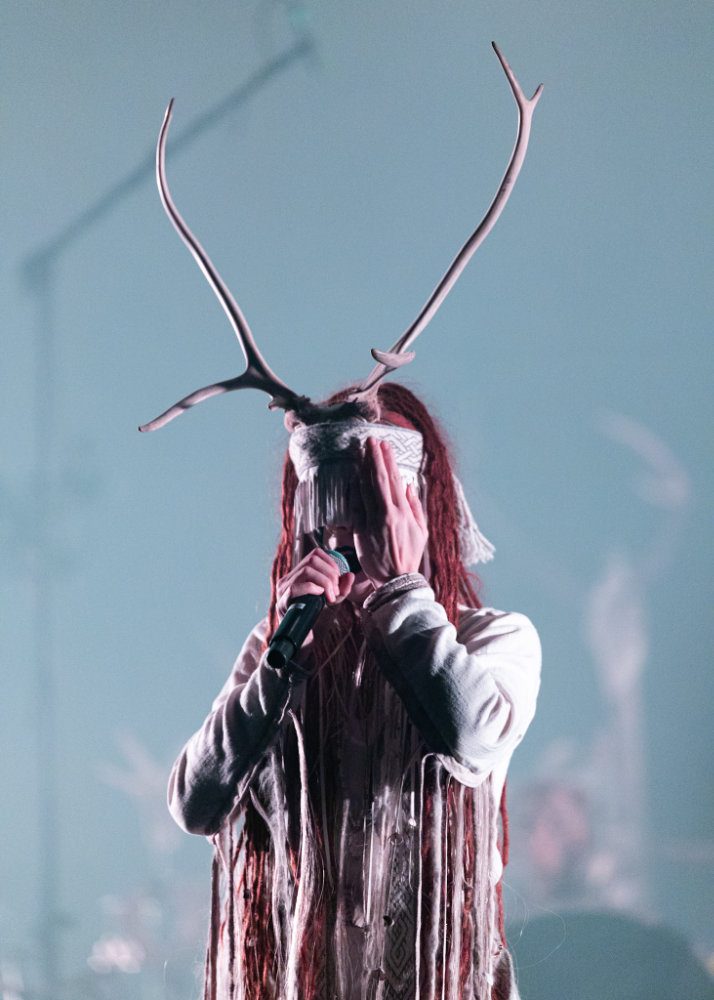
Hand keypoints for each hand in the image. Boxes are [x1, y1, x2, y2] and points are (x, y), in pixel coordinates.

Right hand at [275, 548, 354, 623]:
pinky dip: (312, 588)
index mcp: (298, 574)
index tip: (339, 579)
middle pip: (312, 560)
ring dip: (324, 582)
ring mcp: (283, 589)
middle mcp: (289, 578)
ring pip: (306, 571)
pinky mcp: (282, 601)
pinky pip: (295, 587)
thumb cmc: (315, 617)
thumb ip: (342, 588)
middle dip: (330, 574)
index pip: (315, 554)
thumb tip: (350, 574)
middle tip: (336, 591)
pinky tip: (320, 596)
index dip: (330, 563)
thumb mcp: (332, 599)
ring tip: (330, 596)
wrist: (303, 638)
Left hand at [350, 437, 427, 589]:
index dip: (388, 461)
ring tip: (361, 451)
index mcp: (404, 512)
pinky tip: (353, 476)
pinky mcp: (362, 530)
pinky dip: (355, 489)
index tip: (384, 445)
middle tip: (370, 440)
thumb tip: (408, 485)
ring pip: (367, 489)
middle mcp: (389, 513)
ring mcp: (374, 521)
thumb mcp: (421, 531)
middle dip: (374, 458)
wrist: (396, 579)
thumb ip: (415, 506)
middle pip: (379, 480)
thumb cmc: (409, 555)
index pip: (394, 480)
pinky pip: (358, 505)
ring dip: (363, 468)